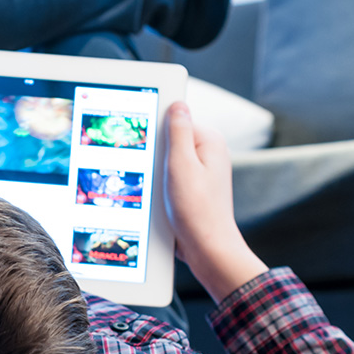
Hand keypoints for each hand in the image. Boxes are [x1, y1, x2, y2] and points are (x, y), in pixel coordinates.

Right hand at [163, 101, 266, 301]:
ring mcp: (200, 172)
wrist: (207, 249)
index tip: (143, 144)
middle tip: (153, 174)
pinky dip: (159, 187)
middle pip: (168, 141)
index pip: (174, 119)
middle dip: (154, 155)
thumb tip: (176, 104)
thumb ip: (178, 131)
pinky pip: (168, 179)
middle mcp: (208, 153)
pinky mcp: (192, 188)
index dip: (154, 131)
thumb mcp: (182, 165)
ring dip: (154, 175)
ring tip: (159, 192)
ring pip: (165, 162)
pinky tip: (158, 201)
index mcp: (209, 141)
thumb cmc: (197, 211)